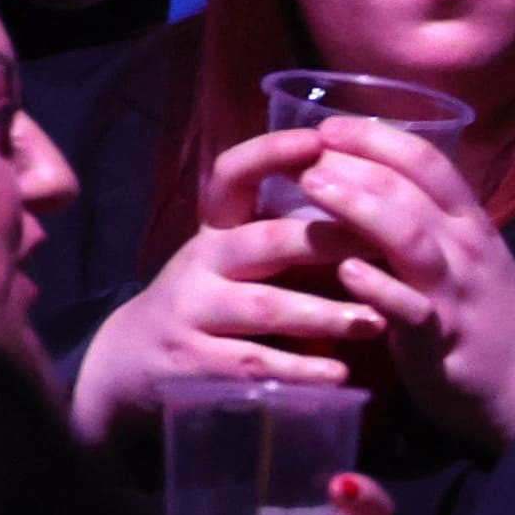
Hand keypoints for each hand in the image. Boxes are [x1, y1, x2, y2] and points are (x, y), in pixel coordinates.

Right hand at [67, 129, 385, 443]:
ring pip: (264, 306)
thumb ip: (282, 239)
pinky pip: (252, 362)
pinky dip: (299, 369)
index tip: (318, 139)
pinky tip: (340, 374)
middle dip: (325, 240)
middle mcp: (200, 261)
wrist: (132, 358)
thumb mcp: (230, 258)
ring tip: (375, 321)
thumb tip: (369, 207)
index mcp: (215, 228)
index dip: (271, 153)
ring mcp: (193, 312)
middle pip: (264, 240)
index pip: (233, 175)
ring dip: (324, 313)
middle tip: (382, 244)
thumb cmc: (206, 301)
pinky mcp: (193, 363)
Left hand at [293, 114, 514, 450]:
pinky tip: (347, 271)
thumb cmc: (484, 305)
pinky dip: (378, 287)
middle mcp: (462, 245)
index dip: (376, 137)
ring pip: (410, 237)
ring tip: (314, 187)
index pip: (425, 161)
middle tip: (305, 152)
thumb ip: (423, 215)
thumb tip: (359, 175)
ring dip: (358, 207)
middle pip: (408, 189)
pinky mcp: (439, 338)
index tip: (330, 125)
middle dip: (355, 163)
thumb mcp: (464, 249)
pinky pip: (409, 308)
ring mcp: (452, 290)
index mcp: (466, 219)